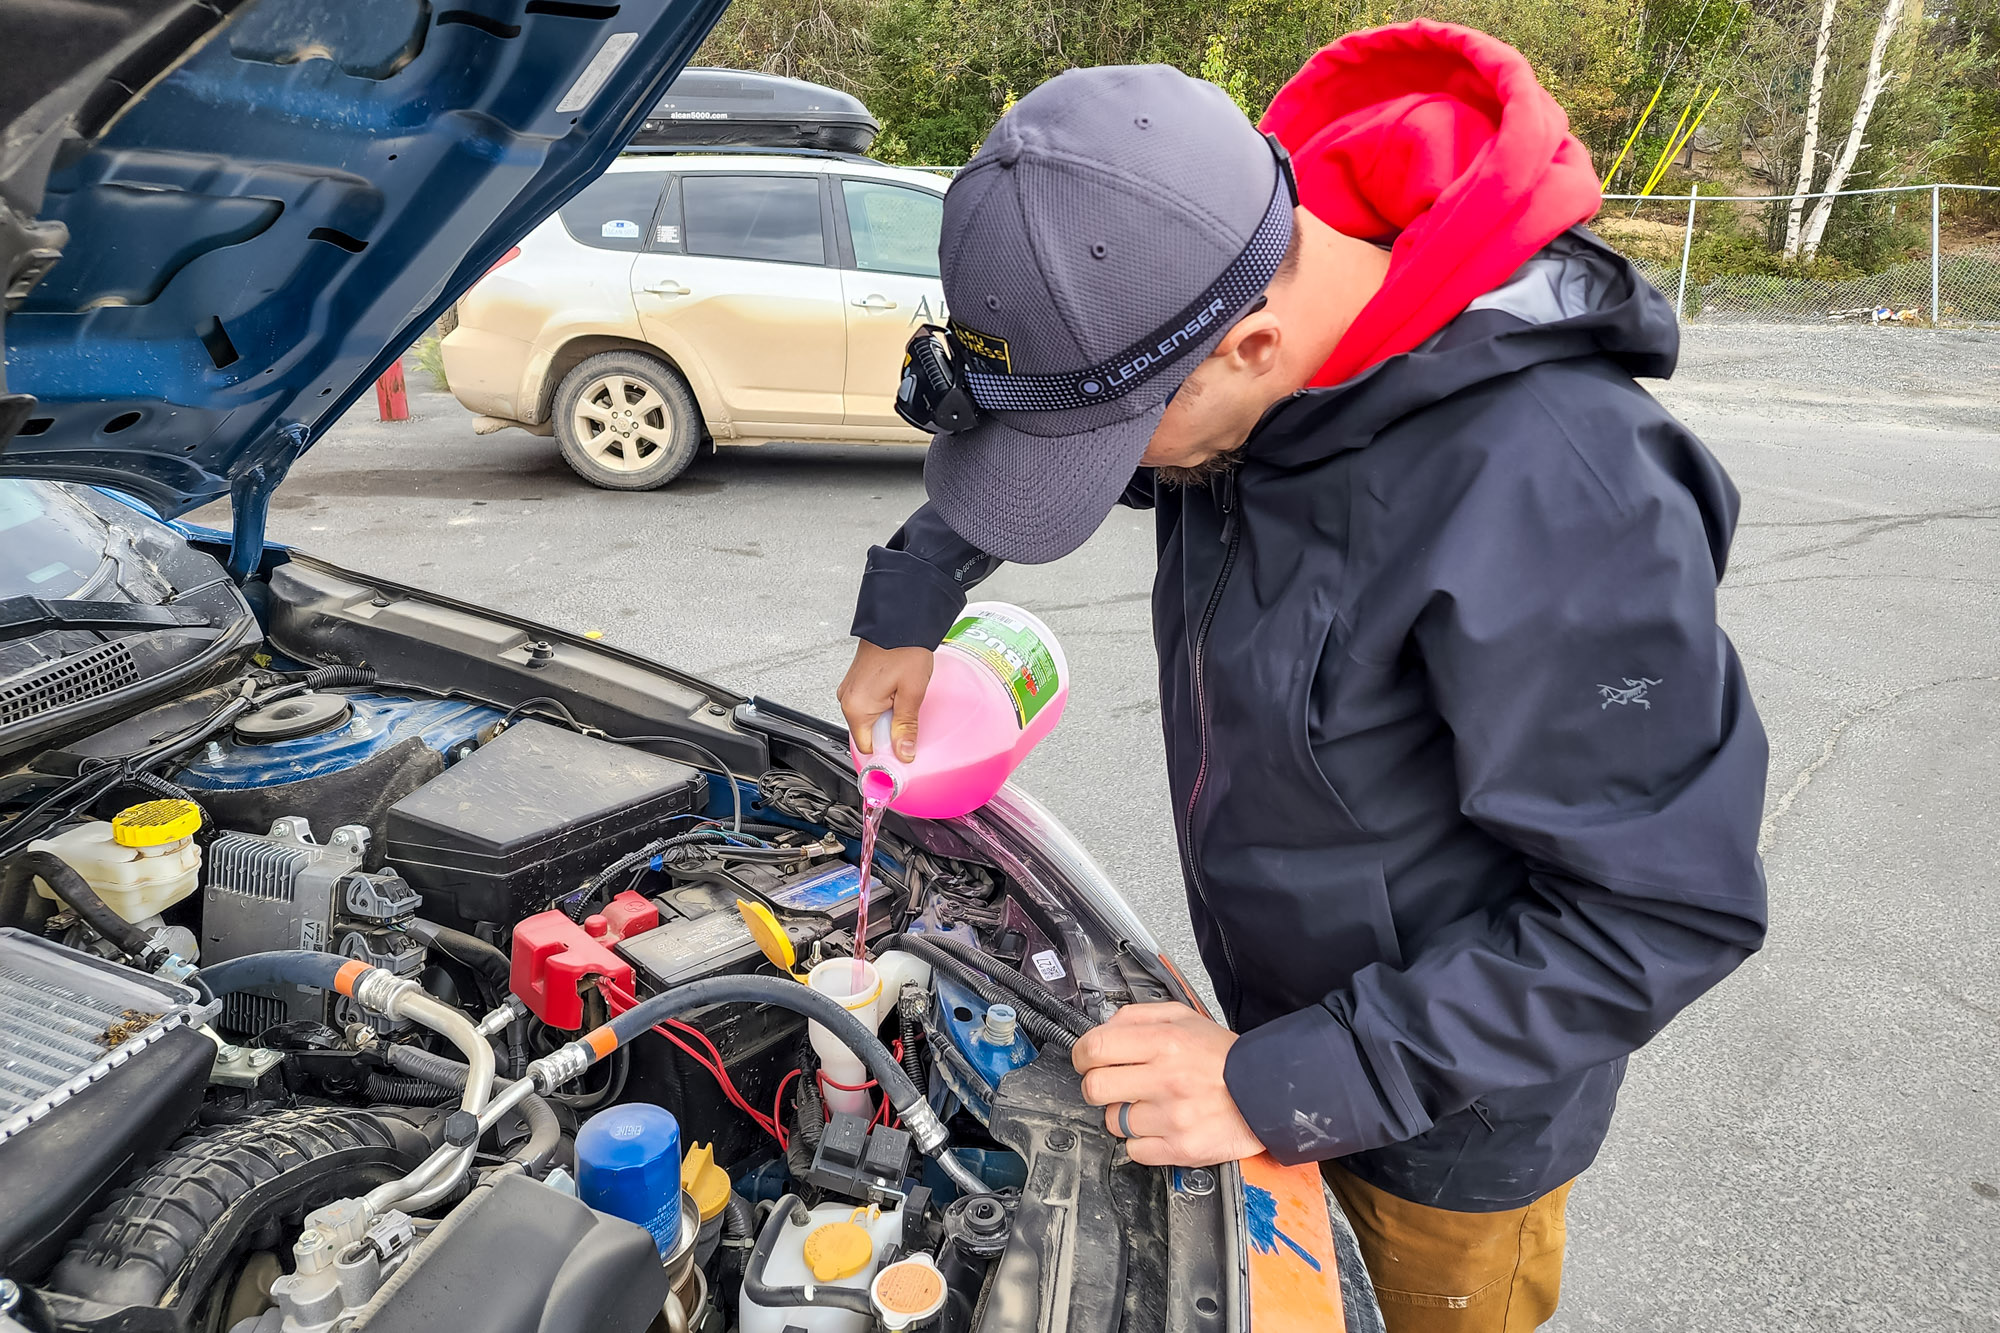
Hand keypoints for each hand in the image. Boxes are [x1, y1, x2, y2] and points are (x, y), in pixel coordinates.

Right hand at [838, 641, 933, 761]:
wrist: (898, 620)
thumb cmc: (904, 650)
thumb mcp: (911, 693)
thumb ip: (906, 727)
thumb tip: (905, 753)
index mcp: (856, 708)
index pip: (868, 748)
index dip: (888, 751)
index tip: (904, 748)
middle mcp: (847, 700)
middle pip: (869, 734)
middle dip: (890, 731)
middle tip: (909, 714)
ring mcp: (850, 690)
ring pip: (870, 719)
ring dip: (889, 716)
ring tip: (904, 697)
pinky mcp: (856, 682)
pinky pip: (869, 705)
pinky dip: (884, 704)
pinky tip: (897, 691)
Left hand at [1072, 1003, 1265, 1166]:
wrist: (1266, 1092)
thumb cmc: (1222, 1056)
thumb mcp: (1183, 1017)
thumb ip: (1137, 1017)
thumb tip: (1102, 1029)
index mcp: (1165, 1042)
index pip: (1095, 1048)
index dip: (1081, 1055)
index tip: (1086, 1060)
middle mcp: (1166, 1079)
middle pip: (1094, 1088)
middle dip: (1096, 1085)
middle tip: (1112, 1083)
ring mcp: (1172, 1117)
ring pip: (1113, 1121)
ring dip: (1123, 1114)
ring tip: (1148, 1104)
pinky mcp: (1180, 1148)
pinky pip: (1134, 1150)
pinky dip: (1141, 1140)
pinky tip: (1159, 1125)